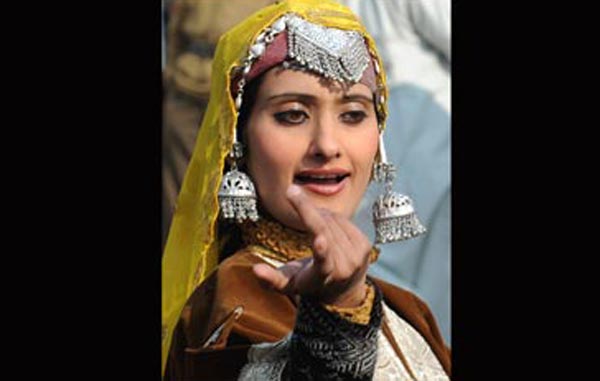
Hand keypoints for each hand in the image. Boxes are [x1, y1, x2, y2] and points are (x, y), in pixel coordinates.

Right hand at [252, 184, 372, 306]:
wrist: (343, 292)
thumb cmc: (310, 285)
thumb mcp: (289, 286)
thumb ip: (271, 279)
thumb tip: (255, 270)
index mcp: (323, 276)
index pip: (323, 262)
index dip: (322, 250)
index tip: (319, 239)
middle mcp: (344, 267)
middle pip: (323, 229)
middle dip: (306, 208)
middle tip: (291, 192)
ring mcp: (357, 256)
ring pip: (333, 220)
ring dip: (317, 213)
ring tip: (308, 216)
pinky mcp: (365, 245)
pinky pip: (343, 220)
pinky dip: (330, 217)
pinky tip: (323, 224)